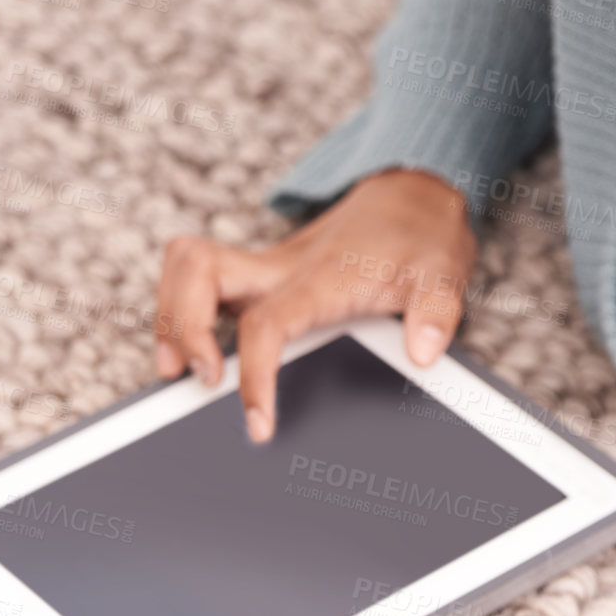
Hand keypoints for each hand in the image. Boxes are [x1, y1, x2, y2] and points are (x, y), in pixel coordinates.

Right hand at [153, 167, 476, 442]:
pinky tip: (199, 349)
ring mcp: (268, 269)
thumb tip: (423, 352)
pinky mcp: (265, 274)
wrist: (414, 194)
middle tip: (194, 378)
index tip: (257, 422)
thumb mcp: (445, 271)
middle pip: (197, 271)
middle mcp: (283, 268)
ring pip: (188, 268)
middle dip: (178, 324)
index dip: (254, 374)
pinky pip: (204, 280)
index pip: (267, 322)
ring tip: (178, 368)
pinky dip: (185, 309)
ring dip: (170, 313)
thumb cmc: (423, 234)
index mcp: (321, 277)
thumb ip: (437, 312)